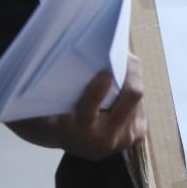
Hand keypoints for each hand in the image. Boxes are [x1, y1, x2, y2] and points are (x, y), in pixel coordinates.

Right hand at [9, 54, 147, 159]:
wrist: (68, 138)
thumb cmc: (55, 110)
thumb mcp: (50, 98)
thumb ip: (51, 80)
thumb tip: (45, 46)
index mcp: (76, 131)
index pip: (89, 109)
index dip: (98, 90)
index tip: (103, 72)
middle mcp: (103, 140)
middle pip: (131, 96)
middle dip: (129, 73)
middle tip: (124, 55)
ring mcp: (123, 140)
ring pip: (137, 98)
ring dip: (131, 79)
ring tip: (122, 64)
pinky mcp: (136, 136)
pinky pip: (141, 106)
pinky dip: (132, 91)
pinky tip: (122, 84)